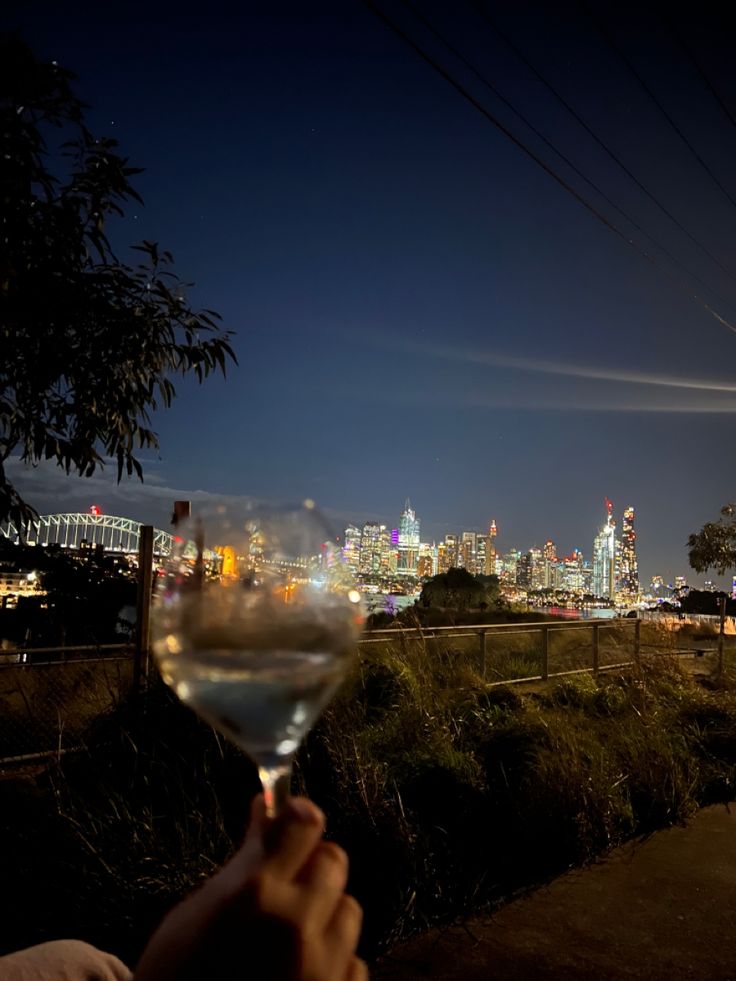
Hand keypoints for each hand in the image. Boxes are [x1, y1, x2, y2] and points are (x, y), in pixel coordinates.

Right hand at [134, 795, 366, 980]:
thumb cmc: (174, 975)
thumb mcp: (194, 913)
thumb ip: (244, 860)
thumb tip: (268, 804)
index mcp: (256, 893)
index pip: (305, 824)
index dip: (296, 818)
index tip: (289, 823)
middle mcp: (297, 925)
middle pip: (334, 860)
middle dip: (312, 865)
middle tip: (285, 885)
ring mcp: (322, 967)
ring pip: (349, 910)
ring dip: (326, 914)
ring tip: (291, 935)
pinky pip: (354, 961)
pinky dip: (334, 961)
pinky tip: (302, 971)